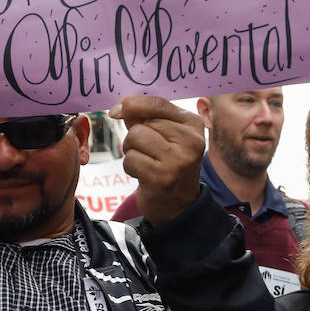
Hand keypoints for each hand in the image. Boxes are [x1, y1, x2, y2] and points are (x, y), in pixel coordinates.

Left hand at [110, 95, 203, 226]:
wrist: (179, 206)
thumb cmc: (170, 166)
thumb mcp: (168, 138)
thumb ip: (148, 119)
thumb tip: (122, 107)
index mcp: (193, 125)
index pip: (158, 104)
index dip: (133, 103)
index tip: (116, 110)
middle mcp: (190, 141)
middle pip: (142, 123)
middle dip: (135, 137)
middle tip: (147, 153)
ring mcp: (177, 160)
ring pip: (134, 138)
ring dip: (131, 151)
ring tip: (145, 163)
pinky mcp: (161, 177)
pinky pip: (130, 159)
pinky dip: (130, 167)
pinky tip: (143, 175)